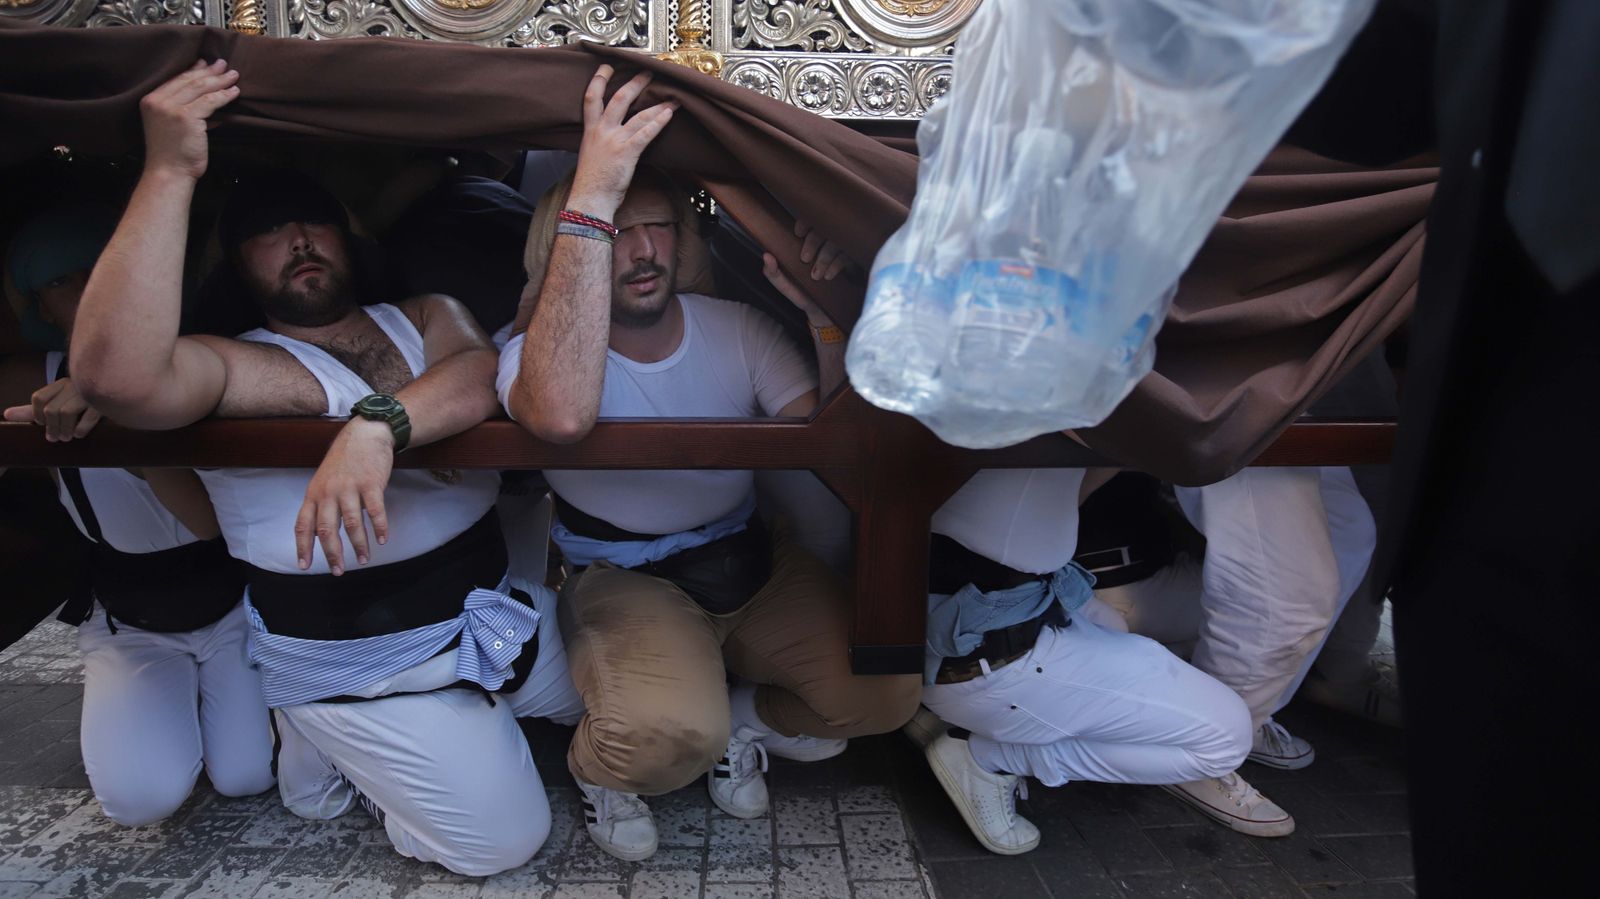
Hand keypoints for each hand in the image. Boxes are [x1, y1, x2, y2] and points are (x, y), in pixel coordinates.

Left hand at [4, 378, 103, 441]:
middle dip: (51, 427)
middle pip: (52, 409)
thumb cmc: (80, 401)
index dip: (37, 414)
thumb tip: (7, 415)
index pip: (39, 398)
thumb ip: (32, 410)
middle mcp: (74, 386)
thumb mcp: (56, 402)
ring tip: (66, 438)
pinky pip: (88, 417)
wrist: (114, 392)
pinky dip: (81, 429)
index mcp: (61, 385)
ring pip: (67, 412)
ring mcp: (89, 394)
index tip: (42, 423)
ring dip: (64, 430)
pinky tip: (79, 434)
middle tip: (53, 438)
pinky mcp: (103, 404)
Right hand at [138, 58, 240, 180]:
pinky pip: (210, 101)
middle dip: (208, 71)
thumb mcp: (172, 125)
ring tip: (233, 75)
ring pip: (200, 88)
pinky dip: (224, 95)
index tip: (204, 63)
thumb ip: (184, 110)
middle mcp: (158, 101)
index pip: (175, 80)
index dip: (192, 70)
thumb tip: (208, 98)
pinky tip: (234, 92)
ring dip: (219, 81)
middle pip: (188, 80)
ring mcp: (170, 108)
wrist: (168, 172)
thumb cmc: (172, 154)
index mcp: (150, 100)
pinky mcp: (185, 116)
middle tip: (223, 64)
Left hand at [295, 418, 393, 574]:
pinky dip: (379, 528)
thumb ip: (322, 503)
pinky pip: (375, 512)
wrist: (365, 434)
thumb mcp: (324, 479)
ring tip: (364, 559)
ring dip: (359, 545)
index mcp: (314, 493)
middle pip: (327, 530)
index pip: (303, 525)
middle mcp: (329, 492)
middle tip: (338, 571)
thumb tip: (321, 531)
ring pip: (351, 524)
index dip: (303, 547)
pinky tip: (382, 539)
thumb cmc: (345, 459)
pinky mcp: (371, 484)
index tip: (304, 566)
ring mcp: (350, 488)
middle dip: (333, 554)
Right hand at [568, 65, 677, 214]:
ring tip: (671, 96)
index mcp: (590, 130)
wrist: (589, 200)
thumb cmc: (592, 183)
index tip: (607, 67)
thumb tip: (613, 137)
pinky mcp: (627, 152)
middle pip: (620, 98)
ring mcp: (614, 140)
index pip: (591, 97)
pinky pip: (646, 132)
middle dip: (636, 82)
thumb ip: (600, 141)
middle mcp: (602, 131)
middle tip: (648, 72)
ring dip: (658, 104)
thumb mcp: (591, 155)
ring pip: (639, 114)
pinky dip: (659, 122)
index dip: (599, 80)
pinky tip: (669, 113)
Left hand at [763, 222, 851, 321]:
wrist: (823, 313)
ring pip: (836, 242)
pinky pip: (848, 256)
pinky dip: (837, 264)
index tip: (797, 233)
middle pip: (824, 229)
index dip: (805, 222)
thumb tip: (766, 256)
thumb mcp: (786, 286)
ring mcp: (841, 252)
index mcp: (811, 244)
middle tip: (804, 259)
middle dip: (813, 242)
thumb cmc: (803, 295)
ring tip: (816, 275)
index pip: (810, 221)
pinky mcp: (852, 262)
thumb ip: (773, 273)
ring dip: (825, 256)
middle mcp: (827, 244)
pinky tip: (828, 276)